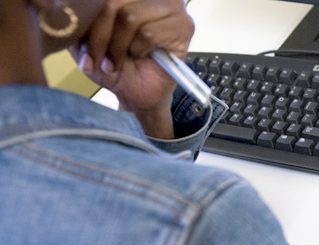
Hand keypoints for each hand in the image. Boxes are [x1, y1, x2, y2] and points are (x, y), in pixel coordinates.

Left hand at [73, 0, 194, 137]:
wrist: (138, 94)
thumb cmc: (116, 65)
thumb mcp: (85, 42)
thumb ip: (76, 22)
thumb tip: (67, 10)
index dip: (89, 16)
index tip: (81, 44)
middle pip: (113, 2)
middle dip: (100, 35)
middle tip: (97, 58)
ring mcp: (172, 7)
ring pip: (130, 17)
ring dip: (119, 46)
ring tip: (117, 61)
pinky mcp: (184, 26)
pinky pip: (149, 33)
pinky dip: (138, 50)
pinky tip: (141, 56)